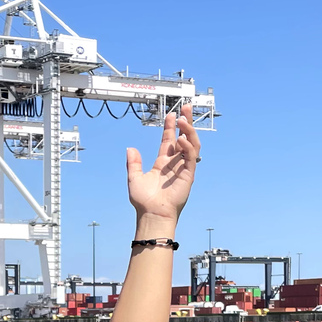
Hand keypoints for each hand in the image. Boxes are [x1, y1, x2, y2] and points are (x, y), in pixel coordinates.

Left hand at [126, 104, 199, 224]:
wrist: (152, 213)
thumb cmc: (144, 200)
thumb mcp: (134, 178)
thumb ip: (133, 163)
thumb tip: (130, 148)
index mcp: (163, 163)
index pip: (169, 140)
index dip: (171, 127)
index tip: (172, 114)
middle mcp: (174, 163)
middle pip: (184, 138)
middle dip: (185, 123)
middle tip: (186, 108)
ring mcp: (183, 168)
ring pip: (191, 145)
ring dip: (189, 131)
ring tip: (183, 120)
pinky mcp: (189, 174)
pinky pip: (191, 157)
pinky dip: (188, 147)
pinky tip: (182, 139)